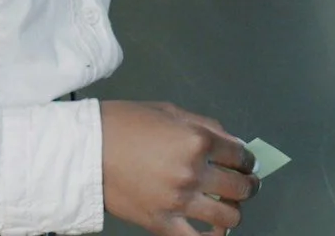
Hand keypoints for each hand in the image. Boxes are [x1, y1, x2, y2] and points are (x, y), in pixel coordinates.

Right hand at [100, 100, 256, 234]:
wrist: (85, 150)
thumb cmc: (123, 124)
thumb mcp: (170, 112)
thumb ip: (207, 126)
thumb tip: (233, 143)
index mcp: (197, 141)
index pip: (240, 156)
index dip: (248, 160)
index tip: (246, 163)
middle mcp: (192, 172)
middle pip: (240, 187)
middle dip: (248, 185)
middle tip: (245, 184)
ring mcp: (178, 201)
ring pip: (228, 216)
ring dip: (234, 212)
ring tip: (228, 206)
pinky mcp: (161, 222)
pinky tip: (213, 231)